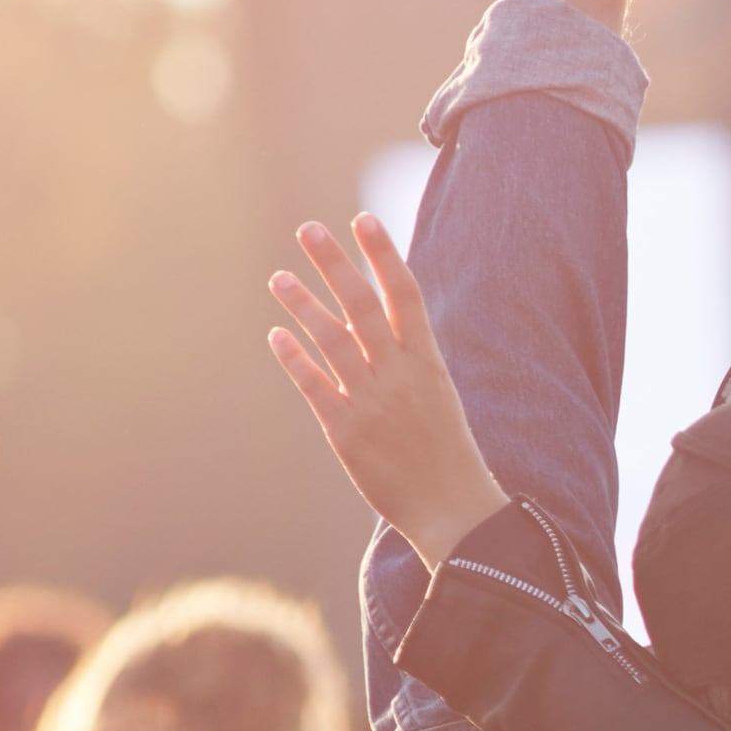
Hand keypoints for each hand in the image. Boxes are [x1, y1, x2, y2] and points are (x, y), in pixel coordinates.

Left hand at [269, 215, 509, 567]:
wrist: (453, 510)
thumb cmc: (447, 453)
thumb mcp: (438, 396)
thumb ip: (407, 359)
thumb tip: (373, 323)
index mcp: (429, 364)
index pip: (404, 295)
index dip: (382, 255)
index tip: (363, 219)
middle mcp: (400, 376)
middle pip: (362, 306)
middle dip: (334, 264)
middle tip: (308, 230)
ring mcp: (371, 402)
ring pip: (332, 340)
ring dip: (303, 304)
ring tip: (279, 278)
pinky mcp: (346, 431)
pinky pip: (314, 385)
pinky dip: (294, 357)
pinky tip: (276, 334)